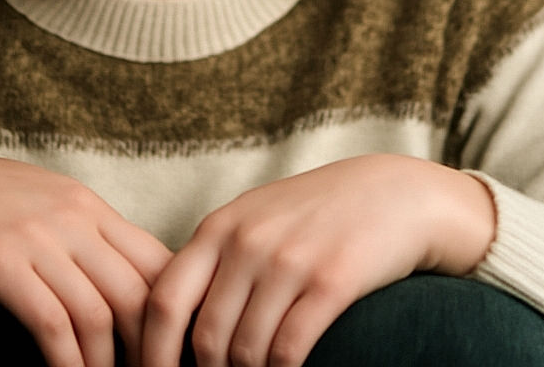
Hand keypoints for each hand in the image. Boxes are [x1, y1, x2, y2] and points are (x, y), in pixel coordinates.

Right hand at [0, 140, 171, 366]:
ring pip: (99, 314)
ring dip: (107, 366)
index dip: (174, 311)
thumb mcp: (39, 203)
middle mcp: (72, 216)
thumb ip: (80, 233)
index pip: (157, 259)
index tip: (171, 351)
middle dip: (151, 350)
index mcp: (87, 204)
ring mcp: (36, 236)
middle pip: (139, 292)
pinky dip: (66, 363)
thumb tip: (118, 277)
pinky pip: (50, 323)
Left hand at [141, 154, 495, 366]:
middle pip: (205, 338)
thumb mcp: (254, 218)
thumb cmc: (314, 213)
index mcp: (218, 227)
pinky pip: (290, 350)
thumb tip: (171, 319)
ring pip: (246, 352)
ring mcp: (288, 260)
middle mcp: (247, 241)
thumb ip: (215, 258)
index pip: (164, 300)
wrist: (391, 193)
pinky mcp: (332, 281)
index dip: (153, 352)